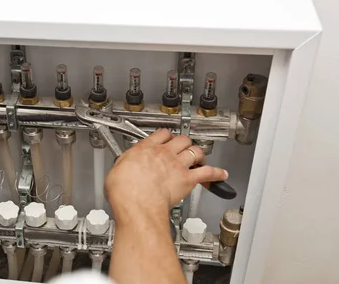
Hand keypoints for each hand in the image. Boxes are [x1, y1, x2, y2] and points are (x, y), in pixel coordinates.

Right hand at [105, 129, 227, 222]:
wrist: (137, 204)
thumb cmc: (125, 191)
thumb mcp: (116, 170)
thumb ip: (124, 164)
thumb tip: (123, 166)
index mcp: (145, 148)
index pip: (161, 134)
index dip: (166, 135)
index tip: (167, 137)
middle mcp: (164, 153)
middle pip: (181, 139)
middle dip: (184, 142)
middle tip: (184, 147)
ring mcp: (177, 165)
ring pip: (195, 151)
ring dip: (199, 154)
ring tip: (200, 157)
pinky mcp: (187, 179)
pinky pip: (207, 172)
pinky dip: (216, 173)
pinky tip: (221, 174)